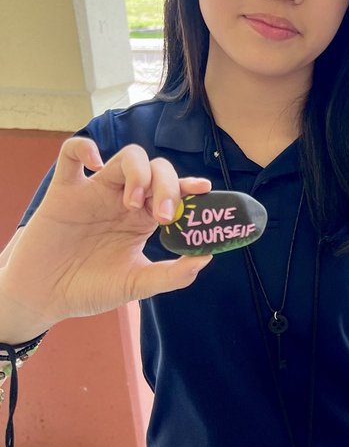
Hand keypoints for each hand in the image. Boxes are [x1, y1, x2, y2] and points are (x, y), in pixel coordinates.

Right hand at [0, 137, 212, 332]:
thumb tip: (206, 257)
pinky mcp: (64, 191)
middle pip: (156, 170)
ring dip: (138, 173)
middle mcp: (124, 200)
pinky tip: (96, 164)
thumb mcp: (136, 285)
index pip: (174, 192)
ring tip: (133, 203)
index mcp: (144, 219)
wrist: (45, 298)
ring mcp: (95, 192)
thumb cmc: (90, 289)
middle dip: (167, 185)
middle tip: (163, 215)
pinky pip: (70, 154)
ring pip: (127, 157)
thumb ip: (172, 275)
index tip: (203, 190)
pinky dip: (83, 148)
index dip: (189, 187)